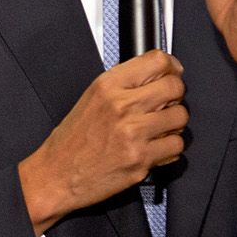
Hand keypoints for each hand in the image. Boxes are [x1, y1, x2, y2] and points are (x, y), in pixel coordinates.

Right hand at [18, 52, 185, 235]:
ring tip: (158, 129)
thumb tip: (159, 76)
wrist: (55, 176)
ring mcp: (132, 133)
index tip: (172, 74)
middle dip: (176, 96)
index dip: (171, 67)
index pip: (157, 61)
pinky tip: (155, 148)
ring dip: (174, 124)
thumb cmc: (71, 142)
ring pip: (180, 117)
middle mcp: (121, 106)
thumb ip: (124, 85)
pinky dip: (170, 148)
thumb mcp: (91, 99)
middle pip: (175, 87)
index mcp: (107, 86)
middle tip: (167, 104)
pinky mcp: (140, 159)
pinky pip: (176, 146)